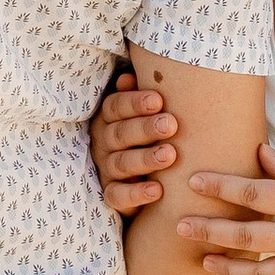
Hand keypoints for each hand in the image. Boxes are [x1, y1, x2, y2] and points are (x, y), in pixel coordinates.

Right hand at [91, 75, 178, 216]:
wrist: (149, 174)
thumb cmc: (152, 132)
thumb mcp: (149, 112)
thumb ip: (145, 94)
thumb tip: (128, 78)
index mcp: (110, 118)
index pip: (115, 106)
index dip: (134, 103)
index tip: (158, 100)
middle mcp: (104, 142)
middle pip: (119, 133)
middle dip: (145, 128)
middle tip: (170, 124)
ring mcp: (106, 169)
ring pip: (121, 163)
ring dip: (145, 158)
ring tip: (170, 155)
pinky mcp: (112, 194)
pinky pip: (117, 196)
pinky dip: (135, 194)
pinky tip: (158, 190)